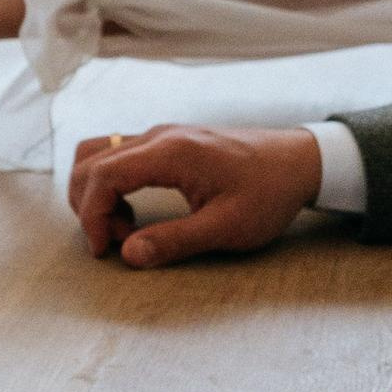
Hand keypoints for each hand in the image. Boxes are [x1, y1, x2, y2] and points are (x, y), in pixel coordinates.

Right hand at [66, 123, 323, 266]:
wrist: (301, 161)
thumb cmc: (269, 193)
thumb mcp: (227, 227)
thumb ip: (175, 241)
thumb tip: (128, 255)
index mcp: (170, 152)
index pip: (102, 175)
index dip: (92, 216)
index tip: (105, 250)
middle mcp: (160, 136)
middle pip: (91, 161)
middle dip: (90, 206)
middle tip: (116, 243)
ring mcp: (163, 135)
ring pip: (100, 153)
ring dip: (97, 192)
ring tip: (125, 228)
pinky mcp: (169, 142)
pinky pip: (120, 156)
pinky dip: (112, 184)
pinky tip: (136, 212)